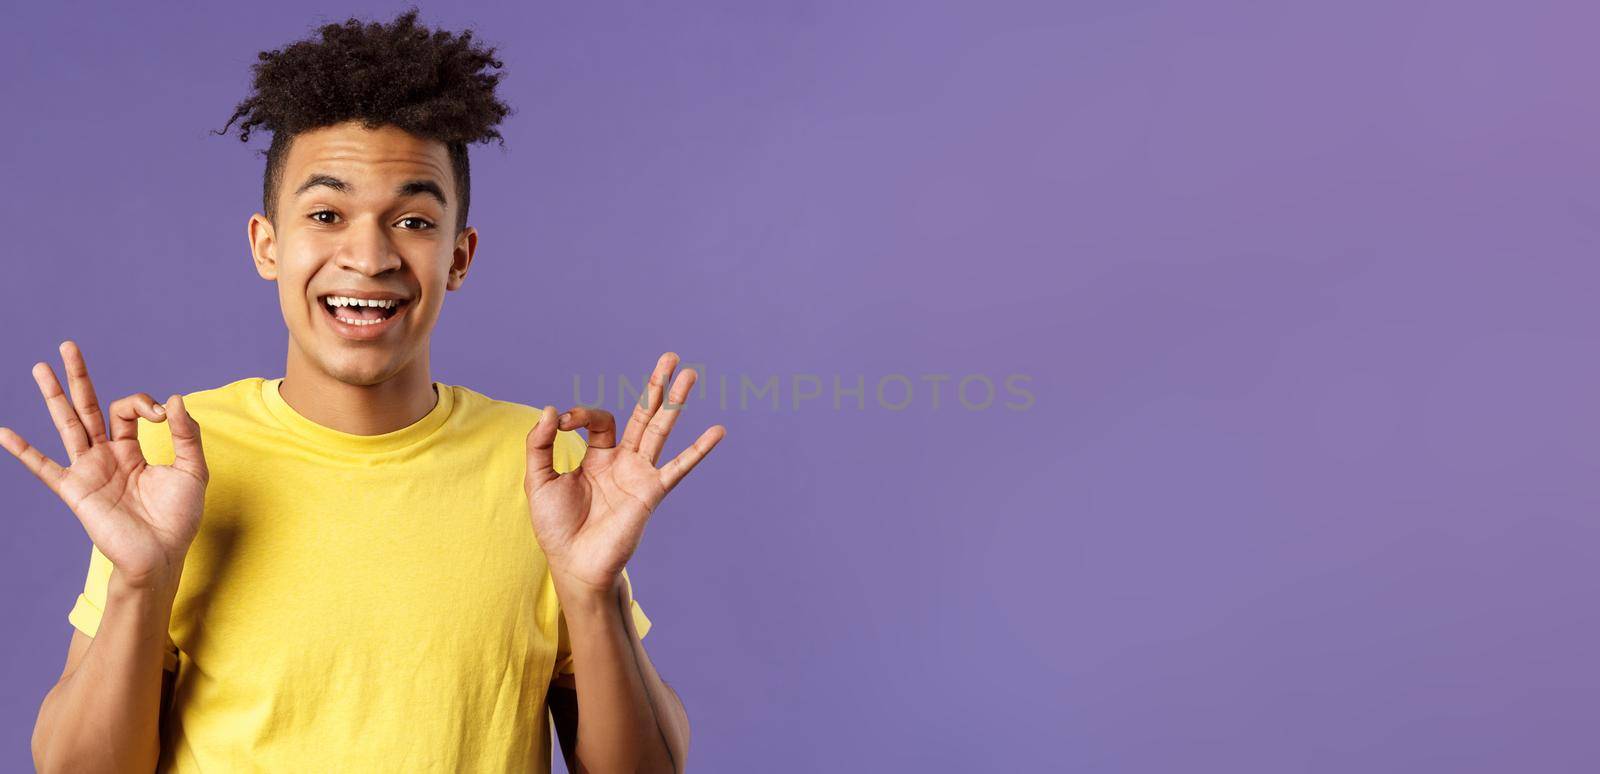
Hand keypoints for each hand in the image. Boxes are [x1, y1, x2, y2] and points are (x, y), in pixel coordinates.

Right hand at [0, 341, 208, 590]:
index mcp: (132, 450)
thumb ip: (185, 435)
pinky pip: (45, 468)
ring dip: (54, 396)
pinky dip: (24, 451)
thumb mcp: (192, 470)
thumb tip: (173, 399)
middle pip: (88, 408)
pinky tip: (5, 433)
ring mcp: (89, 471)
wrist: (162, 555)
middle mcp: (106, 456)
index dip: (143, 404)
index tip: (161, 415)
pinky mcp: (77, 491)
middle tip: (68, 346)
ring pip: (68, 425)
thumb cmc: (178, 518)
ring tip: (40, 368)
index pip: (127, 411)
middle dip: (79, 377)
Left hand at [524, 352, 724, 595]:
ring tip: (691, 374)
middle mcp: (623, 461)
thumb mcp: (538, 480)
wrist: (574, 564)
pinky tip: (717, 431)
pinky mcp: (650, 491)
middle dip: (655, 386)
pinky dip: (698, 450)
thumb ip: (539, 444)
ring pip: (661, 430)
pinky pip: (678, 467)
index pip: (598, 420)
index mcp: (597, 457)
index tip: (561, 423)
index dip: (579, 414)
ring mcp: (639, 474)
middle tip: (671, 356)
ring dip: (675, 402)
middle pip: (644, 415)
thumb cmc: (556, 528)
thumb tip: (551, 410)